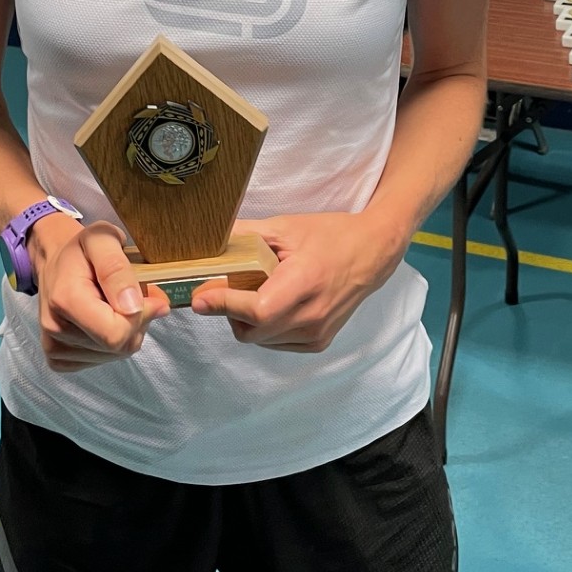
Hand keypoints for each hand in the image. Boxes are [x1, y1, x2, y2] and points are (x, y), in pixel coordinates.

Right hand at [32, 218, 168, 372]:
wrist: (55, 262)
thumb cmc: (80, 249)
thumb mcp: (102, 239)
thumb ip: (117, 269)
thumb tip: (133, 307)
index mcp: (65, 300)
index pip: (116, 334)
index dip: (141, 316)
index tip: (149, 294)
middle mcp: (55, 330)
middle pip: (119, 346)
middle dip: (137, 321)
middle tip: (133, 294)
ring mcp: (55, 348)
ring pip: (116, 354)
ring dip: (128, 330)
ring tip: (116, 303)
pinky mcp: (59, 360)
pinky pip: (103, 360)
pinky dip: (113, 341)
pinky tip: (105, 319)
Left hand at [190, 213, 401, 351]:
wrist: (372, 253)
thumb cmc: (329, 236)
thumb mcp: (285, 227)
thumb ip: (244, 236)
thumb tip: (207, 241)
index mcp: (305, 283)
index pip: (256, 310)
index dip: (224, 305)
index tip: (200, 299)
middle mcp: (312, 316)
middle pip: (251, 330)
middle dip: (230, 311)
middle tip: (227, 287)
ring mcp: (317, 334)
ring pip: (260, 340)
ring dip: (246, 321)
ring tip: (257, 291)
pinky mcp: (318, 343)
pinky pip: (275, 343)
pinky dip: (265, 328)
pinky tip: (273, 304)